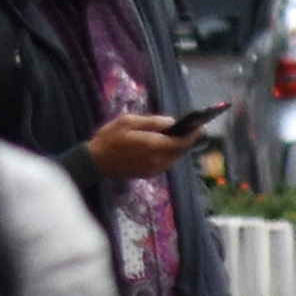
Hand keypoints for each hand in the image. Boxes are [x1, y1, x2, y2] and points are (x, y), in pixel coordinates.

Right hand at [83, 114, 200, 182]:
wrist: (95, 162)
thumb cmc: (109, 138)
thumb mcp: (127, 121)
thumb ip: (151, 122)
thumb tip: (171, 122)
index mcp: (153, 145)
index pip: (181, 142)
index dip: (193, 135)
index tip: (200, 126)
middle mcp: (157, 160)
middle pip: (179, 151)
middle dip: (187, 140)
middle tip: (193, 130)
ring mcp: (153, 169)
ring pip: (173, 158)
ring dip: (178, 148)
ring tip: (179, 136)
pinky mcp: (148, 173)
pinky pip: (165, 163)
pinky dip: (169, 154)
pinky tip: (165, 146)